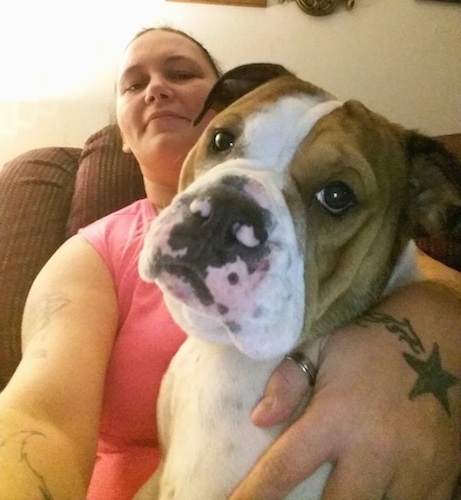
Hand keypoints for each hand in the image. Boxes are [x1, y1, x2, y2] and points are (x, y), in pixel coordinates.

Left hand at [231, 284, 460, 498]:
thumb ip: (288, 381)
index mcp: (337, 417)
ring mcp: (413, 469)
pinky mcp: (442, 476)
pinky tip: (378, 488)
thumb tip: (258, 419)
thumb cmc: (369, 343)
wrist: (438, 337)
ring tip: (342, 486)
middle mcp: (375, 451)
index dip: (253, 496)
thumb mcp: (322, 347)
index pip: (284, 468)